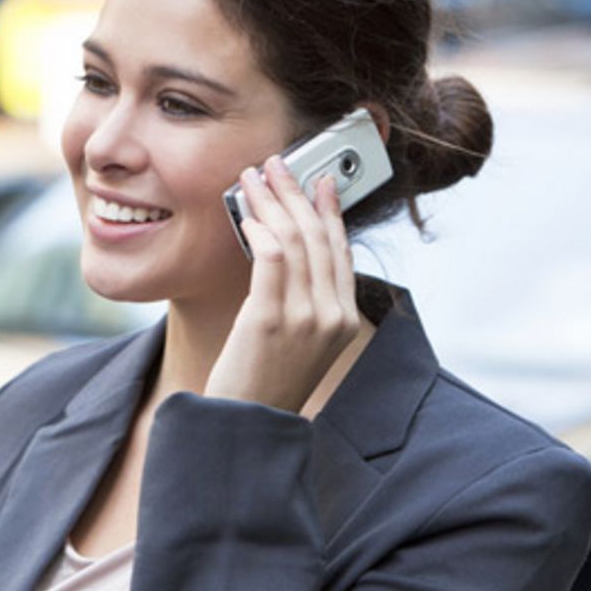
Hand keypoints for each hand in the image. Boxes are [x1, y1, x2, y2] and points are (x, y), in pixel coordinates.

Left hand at [203, 154, 360, 412]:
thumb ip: (304, 301)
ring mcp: (306, 318)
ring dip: (272, 202)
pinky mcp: (272, 319)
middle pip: (319, 237)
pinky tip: (246, 216)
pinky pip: (272, 258)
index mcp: (344, 320)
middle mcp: (332, 316)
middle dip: (296, 193)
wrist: (246, 426)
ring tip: (253, 178)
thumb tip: (288, 251)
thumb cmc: (264, 382)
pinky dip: (261, 230)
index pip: (340, 250)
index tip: (318, 179)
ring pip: (296, 240)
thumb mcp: (299, 341)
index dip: (328, 209)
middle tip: (276, 165)